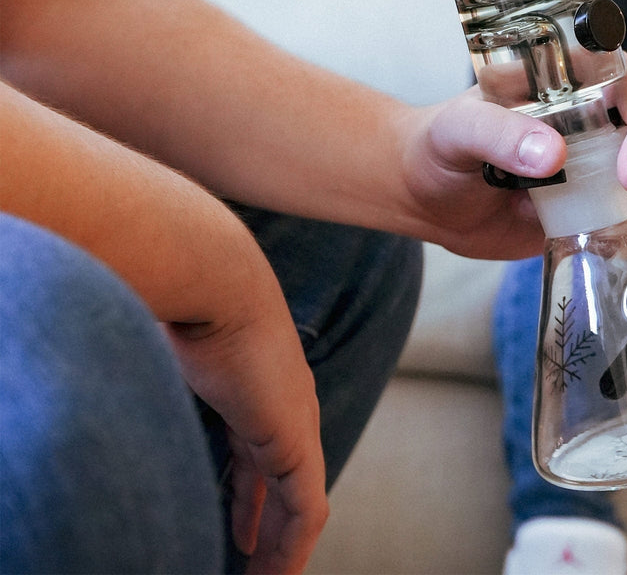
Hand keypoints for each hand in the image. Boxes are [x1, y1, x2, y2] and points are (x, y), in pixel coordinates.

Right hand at [166, 256, 327, 574]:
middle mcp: (286, 406)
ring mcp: (297, 422)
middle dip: (270, 525)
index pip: (261, 456)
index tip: (241, 531)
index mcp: (259, 388)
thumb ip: (158, 379)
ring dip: (282, 547)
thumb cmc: (184, 308)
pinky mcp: (296, 441)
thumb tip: (117, 372)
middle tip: (255, 562)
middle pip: (283, 481)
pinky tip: (276, 574)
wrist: (217, 284)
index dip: (250, 497)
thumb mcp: (171, 352)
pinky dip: (293, 547)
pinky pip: (306, 510)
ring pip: (301, 503)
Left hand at [398, 55, 626, 258]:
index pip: (626, 78)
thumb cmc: (438, 145)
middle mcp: (591, 111)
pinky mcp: (594, 197)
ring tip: (613, 211)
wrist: (427, 196)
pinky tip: (602, 231)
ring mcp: (598, 155)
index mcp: (565, 78)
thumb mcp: (458, 131)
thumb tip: (552, 155)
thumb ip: (498, 136)